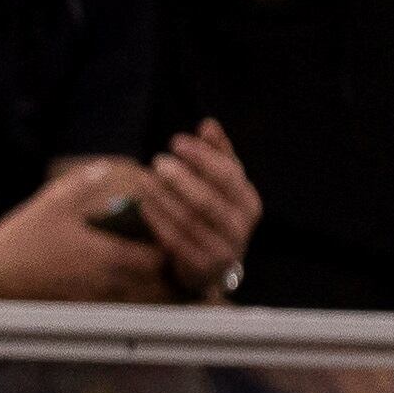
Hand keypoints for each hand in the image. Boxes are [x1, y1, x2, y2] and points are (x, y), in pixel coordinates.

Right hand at [0, 162, 172, 305]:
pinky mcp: (81, 308)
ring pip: (137, 296)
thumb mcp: (55, 200)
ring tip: (147, 260)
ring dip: (146, 280)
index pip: (159, 257)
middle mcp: (105, 283)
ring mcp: (94, 300)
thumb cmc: (23, 236)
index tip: (166, 229)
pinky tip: (117, 274)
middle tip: (164, 245)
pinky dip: (124, 290)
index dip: (169, 244)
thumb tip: (108, 167)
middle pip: (154, 282)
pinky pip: (115, 302)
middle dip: (164, 265)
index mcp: (106, 256)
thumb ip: (87, 183)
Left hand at [136, 119, 259, 297]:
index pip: (227, 174)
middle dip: (180, 178)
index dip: (202, 156)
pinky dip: (158, 222)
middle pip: (208, 200)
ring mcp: (222, 251)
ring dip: (164, 198)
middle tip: (157, 160)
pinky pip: (176, 242)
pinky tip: (144, 205)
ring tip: (144, 179)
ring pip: (189, 221)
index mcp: (249, 202)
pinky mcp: (201, 268)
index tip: (176, 141)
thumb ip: (218, 154)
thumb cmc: (217, 215)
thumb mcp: (223, 185)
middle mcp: (240, 228)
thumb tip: (207, 124)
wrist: (215, 267)